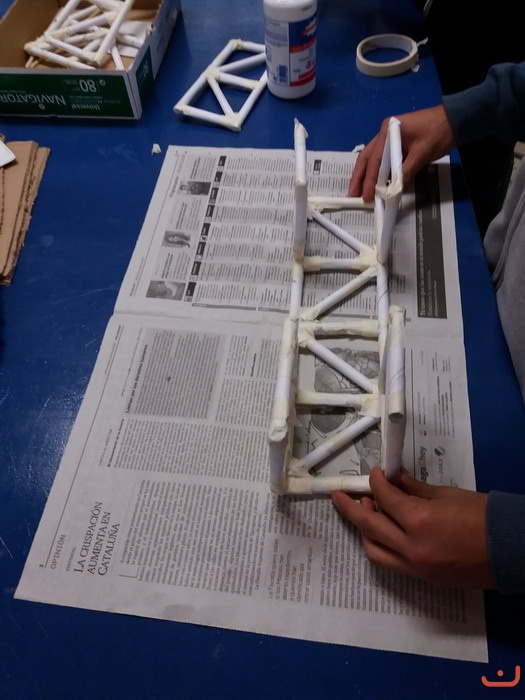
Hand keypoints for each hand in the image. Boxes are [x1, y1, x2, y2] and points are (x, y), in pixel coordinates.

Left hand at [332, 466, 494, 588]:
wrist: (511, 549)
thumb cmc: (482, 515)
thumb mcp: (446, 495)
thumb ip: (414, 489)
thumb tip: (392, 481)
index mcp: (419, 521)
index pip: (384, 499)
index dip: (375, 483)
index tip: (374, 474)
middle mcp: (412, 547)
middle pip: (368, 527)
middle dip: (350, 508)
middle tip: (339, 496)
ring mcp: (416, 567)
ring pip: (374, 551)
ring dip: (364, 531)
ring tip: (364, 513)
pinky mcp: (423, 579)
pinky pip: (392, 563)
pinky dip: (382, 546)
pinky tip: (384, 531)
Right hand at [348, 105, 455, 200]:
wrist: (456, 120)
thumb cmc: (439, 132)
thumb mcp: (422, 153)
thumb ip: (406, 171)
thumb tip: (394, 191)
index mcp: (388, 130)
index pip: (375, 158)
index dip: (369, 179)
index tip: (367, 195)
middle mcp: (385, 133)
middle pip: (367, 157)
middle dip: (359, 177)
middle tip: (352, 195)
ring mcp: (390, 137)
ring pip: (373, 159)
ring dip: (366, 176)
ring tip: (359, 192)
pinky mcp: (398, 144)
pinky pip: (384, 160)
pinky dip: (379, 172)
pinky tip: (375, 184)